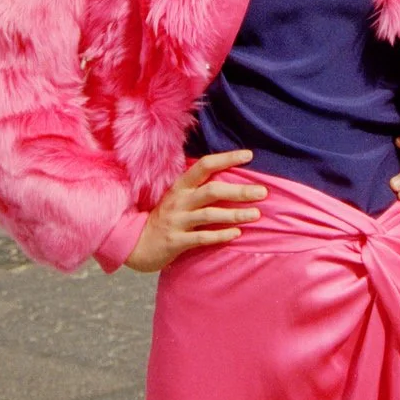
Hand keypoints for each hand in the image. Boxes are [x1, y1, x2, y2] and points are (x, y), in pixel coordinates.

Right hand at [123, 149, 266, 272]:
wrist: (137, 243)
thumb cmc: (165, 217)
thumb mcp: (178, 198)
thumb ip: (199, 188)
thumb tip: (231, 178)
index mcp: (181, 186)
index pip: (205, 165)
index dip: (227, 158)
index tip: (249, 155)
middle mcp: (179, 201)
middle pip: (212, 191)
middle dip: (239, 191)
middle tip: (262, 192)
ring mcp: (177, 221)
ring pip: (209, 214)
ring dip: (234, 214)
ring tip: (255, 214)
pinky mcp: (176, 241)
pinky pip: (201, 237)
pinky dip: (220, 235)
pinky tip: (236, 233)